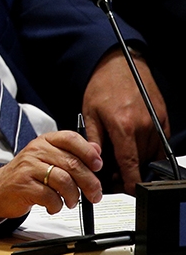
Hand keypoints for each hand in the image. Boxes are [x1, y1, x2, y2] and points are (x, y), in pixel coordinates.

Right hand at [0, 131, 102, 222]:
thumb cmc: (27, 175)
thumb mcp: (48, 158)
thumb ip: (72, 153)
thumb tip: (96, 150)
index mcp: (44, 141)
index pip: (70, 138)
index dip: (88, 152)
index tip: (98, 166)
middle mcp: (35, 151)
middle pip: (72, 163)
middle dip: (89, 182)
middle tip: (95, 194)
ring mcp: (28, 168)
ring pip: (64, 181)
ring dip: (73, 196)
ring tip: (72, 202)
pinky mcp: (23, 186)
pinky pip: (50, 197)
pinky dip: (57, 205)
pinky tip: (54, 206)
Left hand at [82, 49, 167, 193]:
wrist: (120, 65)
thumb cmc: (103, 87)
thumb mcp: (89, 114)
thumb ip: (93, 140)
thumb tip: (93, 161)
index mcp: (124, 127)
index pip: (130, 165)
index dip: (129, 182)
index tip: (126, 190)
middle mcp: (145, 128)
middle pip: (142, 164)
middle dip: (129, 173)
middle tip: (113, 174)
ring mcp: (157, 124)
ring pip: (152, 156)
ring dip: (139, 163)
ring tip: (121, 160)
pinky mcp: (164, 121)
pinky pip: (160, 145)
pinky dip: (148, 151)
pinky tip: (133, 148)